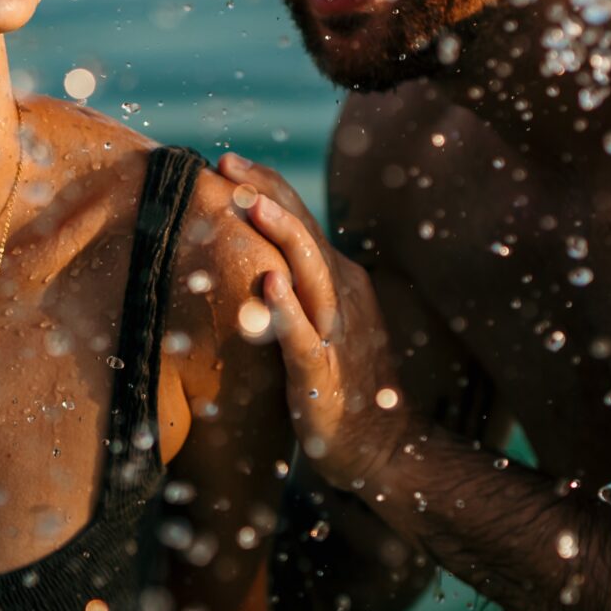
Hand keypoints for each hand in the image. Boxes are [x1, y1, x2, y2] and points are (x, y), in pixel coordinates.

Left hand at [218, 153, 406, 491]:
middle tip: (227, 163)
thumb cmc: (343, 384)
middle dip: (267, 193)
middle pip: (304, 232)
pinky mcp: (323, 374)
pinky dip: (288, 308)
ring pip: (309, 272)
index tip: (227, 163)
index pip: (302, 221)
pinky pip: (304, 336)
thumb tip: (258, 257)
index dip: (267, 188)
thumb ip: (299, 287)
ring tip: (250, 202)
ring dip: (281, 235)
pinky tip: (269, 283)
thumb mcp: (323, 322)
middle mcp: (342, 295)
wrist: (384, 447)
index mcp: (338, 280)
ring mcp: (336, 333)